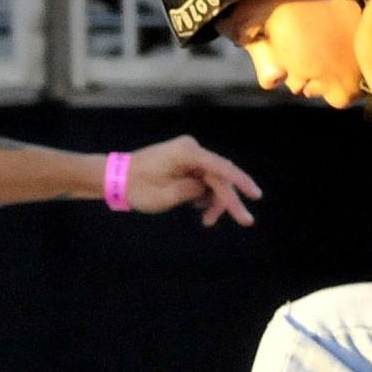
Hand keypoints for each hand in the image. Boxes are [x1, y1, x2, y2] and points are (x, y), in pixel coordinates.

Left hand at [124, 135, 260, 227]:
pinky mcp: (185, 163)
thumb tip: (207, 189)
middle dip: (229, 200)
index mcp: (187, 153)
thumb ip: (192, 191)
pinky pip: (203, 180)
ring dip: (214, 201)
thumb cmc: (137, 187)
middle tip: (245, 221)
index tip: (256, 195)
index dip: (240, 182)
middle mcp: (191, 149)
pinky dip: (204, 195)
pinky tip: (199, 209)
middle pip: (219, 177)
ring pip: (213, 180)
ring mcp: (188, 155)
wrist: (116, 177)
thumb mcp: (166, 196)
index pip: (221, 168)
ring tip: (207, 222)